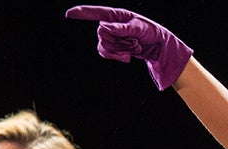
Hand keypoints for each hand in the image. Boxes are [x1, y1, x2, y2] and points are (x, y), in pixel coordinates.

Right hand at [66, 5, 192, 90]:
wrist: (158, 47)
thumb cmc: (151, 32)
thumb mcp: (139, 28)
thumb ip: (121, 28)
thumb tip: (103, 26)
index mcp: (117, 15)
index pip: (96, 12)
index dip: (82, 13)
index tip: (69, 14)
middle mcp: (111, 24)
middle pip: (102, 35)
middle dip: (118, 42)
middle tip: (134, 42)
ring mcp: (111, 36)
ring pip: (103, 46)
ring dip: (120, 50)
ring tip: (134, 47)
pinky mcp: (113, 47)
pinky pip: (105, 53)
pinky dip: (117, 56)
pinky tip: (128, 58)